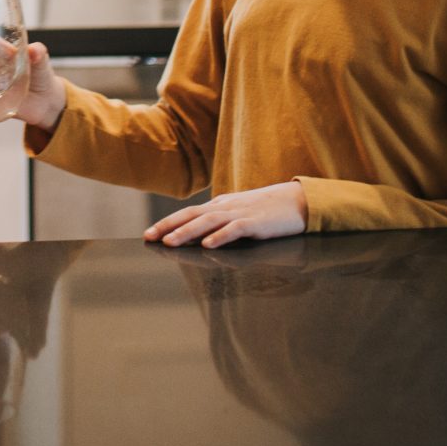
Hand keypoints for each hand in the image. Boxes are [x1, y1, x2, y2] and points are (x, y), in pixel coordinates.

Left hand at [145, 181, 307, 248]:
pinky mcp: (257, 223)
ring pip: (209, 221)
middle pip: (192, 215)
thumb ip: (218, 221)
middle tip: (149, 237)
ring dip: (187, 231)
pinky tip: (207, 244)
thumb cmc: (267, 209)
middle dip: (168, 226)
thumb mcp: (238, 213)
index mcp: (220, 205)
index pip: (188, 213)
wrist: (298, 201)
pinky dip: (220, 236)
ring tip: (170, 242)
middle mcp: (226, 207)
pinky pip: (235, 229)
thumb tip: (196, 234)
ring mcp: (241, 213)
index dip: (167, 222)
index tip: (148, 234)